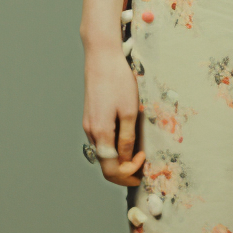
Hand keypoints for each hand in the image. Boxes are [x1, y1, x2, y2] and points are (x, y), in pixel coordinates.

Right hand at [82, 45, 144, 185]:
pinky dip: (114, 146)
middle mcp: (91, 132)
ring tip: (137, 150)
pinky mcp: (90, 117)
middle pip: (105, 163)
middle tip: (142, 164)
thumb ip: (127, 139)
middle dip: (124, 169)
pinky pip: (101, 140)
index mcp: (101, 133)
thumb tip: (126, 160)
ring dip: (119, 158)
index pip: (110, 169)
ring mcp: (88, 124)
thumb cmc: (118, 81)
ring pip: (103, 152)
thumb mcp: (130, 112)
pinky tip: (127, 138)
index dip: (127, 175)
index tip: (143, 165)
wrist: (102, 57)